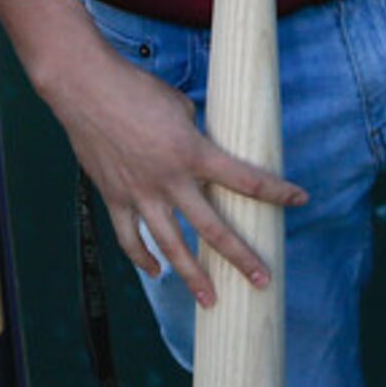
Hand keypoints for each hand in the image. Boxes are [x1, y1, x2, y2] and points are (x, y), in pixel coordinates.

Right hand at [42, 46, 305, 308]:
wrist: (85, 87)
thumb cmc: (136, 88)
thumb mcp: (179, 107)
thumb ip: (194, 137)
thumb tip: (202, 155)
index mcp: (193, 152)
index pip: (245, 178)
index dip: (276, 191)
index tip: (300, 199)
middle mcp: (170, 180)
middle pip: (213, 229)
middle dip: (241, 258)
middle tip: (262, 281)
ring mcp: (140, 193)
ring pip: (171, 245)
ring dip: (192, 275)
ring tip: (210, 299)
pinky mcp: (114, 197)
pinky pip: (130, 238)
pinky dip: (143, 258)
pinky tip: (156, 271)